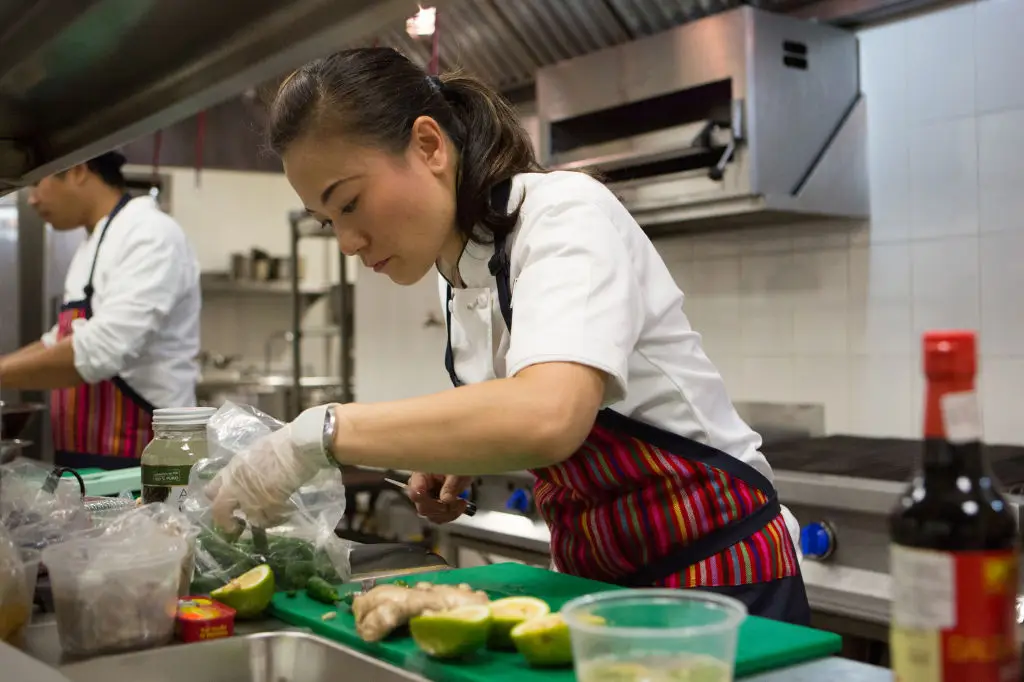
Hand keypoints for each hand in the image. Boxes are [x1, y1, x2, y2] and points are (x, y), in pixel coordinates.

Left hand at [207, 404, 333, 530]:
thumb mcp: (252, 454)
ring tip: (269, 516)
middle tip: (236, 526)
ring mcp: (253, 498)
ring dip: (259, 520)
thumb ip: (243, 469)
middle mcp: (237, 487)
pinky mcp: (270, 506)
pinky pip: (270, 520)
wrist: (296, 448)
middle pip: (220, 511)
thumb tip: (243, 479)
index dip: (216, 499)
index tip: (225, 504)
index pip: (211, 491)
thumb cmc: (279, 444)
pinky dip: (277, 519)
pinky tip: (284, 513)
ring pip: (250, 519)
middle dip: (226, 522)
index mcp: (231, 471)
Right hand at [406, 473, 471, 523]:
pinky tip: (459, 505)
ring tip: (461, 502)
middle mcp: (419, 489)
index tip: (439, 500)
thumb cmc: (457, 465)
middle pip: (423, 507)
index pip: (415, 490)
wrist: (462, 467)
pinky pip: (438, 518)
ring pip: (431, 516)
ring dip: (449, 513)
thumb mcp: (457, 472)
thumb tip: (445, 500)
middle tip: (457, 501)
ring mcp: (425, 499)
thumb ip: (451, 485)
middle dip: (443, 508)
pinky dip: (451, 515)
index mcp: (421, 475)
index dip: (423, 498)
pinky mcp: (433, 507)